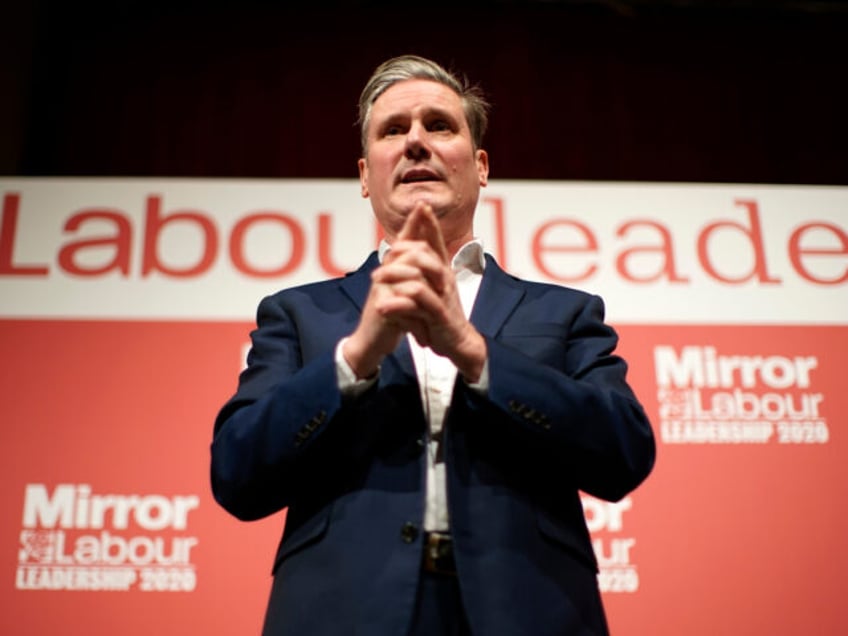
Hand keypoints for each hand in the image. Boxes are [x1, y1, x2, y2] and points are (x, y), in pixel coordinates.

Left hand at [372, 203, 486, 380]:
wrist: (458, 342)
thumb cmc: (441, 314)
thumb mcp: (432, 289)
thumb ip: (420, 272)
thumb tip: (405, 253)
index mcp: (442, 271)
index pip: (436, 242)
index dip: (430, 224)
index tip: (422, 205)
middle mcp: (444, 280)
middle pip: (423, 254)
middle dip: (400, 251)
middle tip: (383, 257)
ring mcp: (441, 297)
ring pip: (416, 278)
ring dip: (392, 277)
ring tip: (376, 281)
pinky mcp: (437, 316)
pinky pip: (416, 305)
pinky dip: (396, 304)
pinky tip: (382, 306)